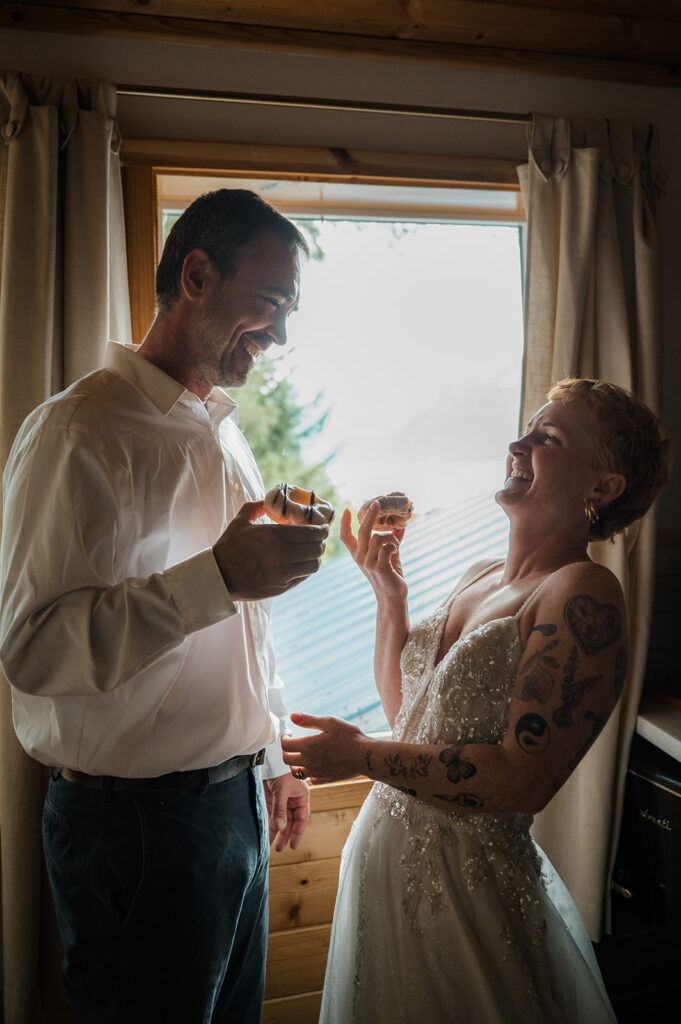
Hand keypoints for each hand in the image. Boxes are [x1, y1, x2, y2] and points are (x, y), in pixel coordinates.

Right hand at [213, 500, 327, 600]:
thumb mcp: (240, 522)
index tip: (324, 527)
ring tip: (312, 552)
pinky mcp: (282, 587)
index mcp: (274, 536)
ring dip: (315, 557)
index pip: (311, 532)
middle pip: (316, 548)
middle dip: (321, 542)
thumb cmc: (228, 547)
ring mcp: (283, 573)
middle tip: (319, 539)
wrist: (218, 577)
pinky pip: (303, 577)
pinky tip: (301, 564)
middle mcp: (282, 555)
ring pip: (314, 565)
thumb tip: (266, 500)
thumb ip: (255, 507)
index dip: (322, 529)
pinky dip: (306, 569)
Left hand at [263, 772, 310, 851]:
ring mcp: (282, 800)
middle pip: (290, 822)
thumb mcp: (282, 791)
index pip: (302, 818)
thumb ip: (281, 810)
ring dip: (276, 832)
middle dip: (285, 835)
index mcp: (302, 797)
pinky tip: (266, 834)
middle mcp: (293, 800)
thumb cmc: (281, 770)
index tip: (293, 845)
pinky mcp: (271, 799)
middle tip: (280, 848)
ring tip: (272, 846)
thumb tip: (280, 828)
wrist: (269, 758)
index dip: (298, 832)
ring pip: (280, 820)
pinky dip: (269, 824)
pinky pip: (271, 815)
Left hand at [281, 713, 368, 783]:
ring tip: (300, 754)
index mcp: (308, 746)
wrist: (366, 756)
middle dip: (286, 750)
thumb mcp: (329, 722)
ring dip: (294, 763)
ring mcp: (318, 772)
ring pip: (297, 772)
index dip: (284, 736)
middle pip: (287, 760)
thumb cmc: (349, 736)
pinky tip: (315, 765)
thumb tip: (292, 716)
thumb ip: (308, 720)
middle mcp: (310, 762)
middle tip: (292, 742)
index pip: (285, 745)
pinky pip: (312, 779)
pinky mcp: (327, 778)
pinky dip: (309, 773)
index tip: (289, 731)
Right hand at [340, 504, 406, 602]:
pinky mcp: (380, 568)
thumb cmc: (390, 575)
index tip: (347, 510)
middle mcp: (360, 558)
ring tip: (395, 544)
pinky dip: (394, 545)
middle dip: (370, 516)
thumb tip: (402, 525)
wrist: (392, 596)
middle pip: (362, 532)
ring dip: (390, 537)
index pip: (345, 537)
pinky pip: (387, 548)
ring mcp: (369, 563)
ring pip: (378, 538)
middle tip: (376, 504)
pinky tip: (396, 550)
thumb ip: (391, 540)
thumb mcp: (388, 555)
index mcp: (358, 554)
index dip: (344, 523)